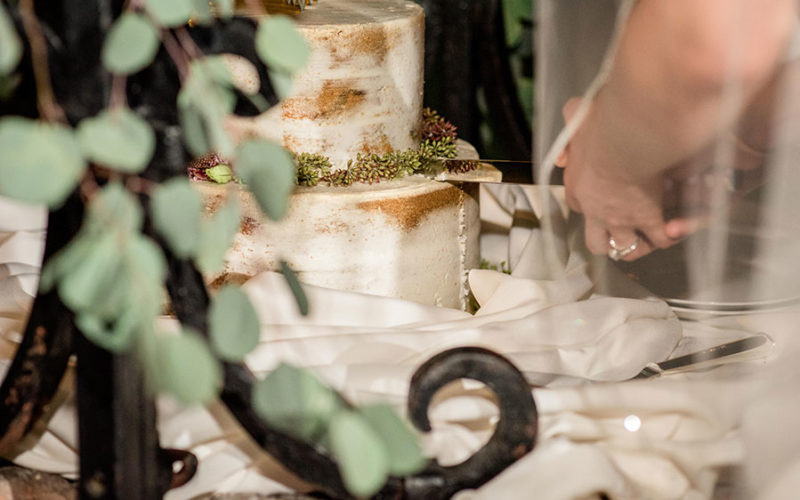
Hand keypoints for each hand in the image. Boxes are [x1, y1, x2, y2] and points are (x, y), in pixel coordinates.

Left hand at [558, 97, 679, 260]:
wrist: (629, 132)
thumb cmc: (603, 121)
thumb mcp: (578, 116)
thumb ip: (569, 126)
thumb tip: (564, 150)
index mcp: (576, 188)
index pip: (576, 206)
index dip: (588, 204)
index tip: (600, 195)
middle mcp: (595, 211)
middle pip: (595, 242)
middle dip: (607, 240)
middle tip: (621, 230)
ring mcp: (622, 218)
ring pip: (624, 247)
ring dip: (636, 244)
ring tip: (647, 235)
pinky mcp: (649, 218)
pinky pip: (659, 239)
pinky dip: (667, 236)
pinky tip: (672, 226)